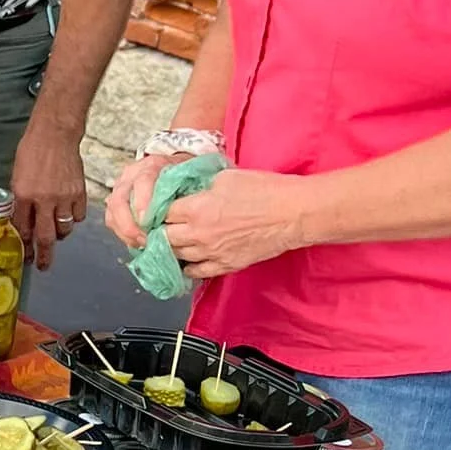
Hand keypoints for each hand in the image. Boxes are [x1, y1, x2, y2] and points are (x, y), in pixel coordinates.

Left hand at [10, 118, 87, 270]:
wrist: (55, 135)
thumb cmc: (32, 152)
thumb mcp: (16, 177)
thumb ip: (20, 201)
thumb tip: (22, 222)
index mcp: (24, 195)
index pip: (22, 230)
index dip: (23, 247)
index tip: (25, 257)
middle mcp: (44, 200)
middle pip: (44, 237)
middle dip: (43, 256)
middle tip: (42, 266)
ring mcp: (64, 198)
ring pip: (63, 230)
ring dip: (58, 235)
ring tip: (54, 232)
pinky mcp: (80, 193)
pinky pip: (77, 217)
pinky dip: (72, 220)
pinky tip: (67, 214)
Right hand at [105, 153, 186, 250]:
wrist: (175, 172)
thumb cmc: (186, 178)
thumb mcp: (193, 179)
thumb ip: (189, 192)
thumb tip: (187, 212)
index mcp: (153, 165)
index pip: (143, 180)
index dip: (143, 202)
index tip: (148, 222)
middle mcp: (132, 174)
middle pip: (120, 198)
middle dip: (128, 223)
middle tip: (143, 239)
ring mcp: (121, 187)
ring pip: (113, 210)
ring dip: (124, 230)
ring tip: (141, 243)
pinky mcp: (116, 201)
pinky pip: (111, 219)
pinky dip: (121, 232)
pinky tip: (135, 241)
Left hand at [164, 168, 308, 278]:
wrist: (292, 213)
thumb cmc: (264, 190)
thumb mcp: (224, 177)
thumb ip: (199, 186)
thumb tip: (186, 191)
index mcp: (196, 209)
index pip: (161, 212)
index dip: (158, 208)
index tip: (158, 207)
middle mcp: (199, 234)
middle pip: (163, 237)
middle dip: (159, 230)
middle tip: (161, 225)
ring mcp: (211, 253)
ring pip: (176, 256)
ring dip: (171, 249)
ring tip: (171, 241)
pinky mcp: (225, 265)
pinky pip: (196, 272)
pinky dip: (187, 266)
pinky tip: (187, 259)